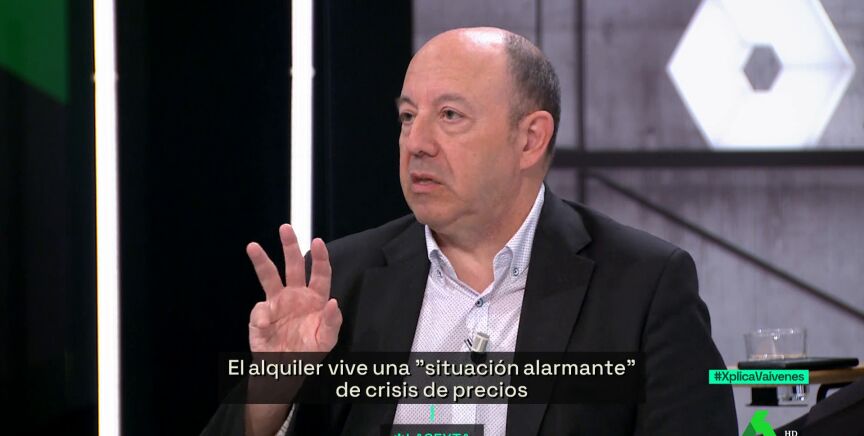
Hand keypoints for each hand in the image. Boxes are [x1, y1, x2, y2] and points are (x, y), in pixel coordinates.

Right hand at [246, 224, 341, 353]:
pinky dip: (263, 316)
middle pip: (293, 266)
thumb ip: (332, 322)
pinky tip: (267, 327)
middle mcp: (296, 295)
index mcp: (315, 299)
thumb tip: (334, 303)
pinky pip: (260, 310)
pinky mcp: (261, 316)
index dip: (320, 257)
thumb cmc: (308, 351)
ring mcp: (277, 303)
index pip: (320, 274)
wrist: (285, 369)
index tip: (318, 241)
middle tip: (285, 228)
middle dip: (290, 246)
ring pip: (269, 277)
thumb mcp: (326, 340)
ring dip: (261, 261)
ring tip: (253, 246)